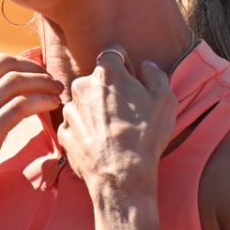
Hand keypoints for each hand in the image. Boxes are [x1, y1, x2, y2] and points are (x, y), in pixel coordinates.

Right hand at [0, 49, 61, 229]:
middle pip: (3, 65)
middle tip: (52, 81)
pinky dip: (40, 102)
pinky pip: (16, 109)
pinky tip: (51, 106)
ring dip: (43, 83)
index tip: (36, 73)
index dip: (18, 59)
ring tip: (57, 92)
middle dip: (34, 68)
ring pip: (13, 84)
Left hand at [57, 44, 176, 199]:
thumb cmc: (146, 136)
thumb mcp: (166, 100)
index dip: (124, 64)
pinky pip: (76, 125)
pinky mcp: (64, 132)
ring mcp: (70, 110)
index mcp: (107, 73)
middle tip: (126, 110)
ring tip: (113, 130)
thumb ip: (156, 75)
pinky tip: (101, 143)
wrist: (121, 175)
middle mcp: (82, 86)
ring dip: (96, 110)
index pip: (112, 53)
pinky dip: (86, 130)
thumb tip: (146, 66)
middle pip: (96, 79)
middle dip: (109, 89)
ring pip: (84, 102)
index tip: (131, 78)